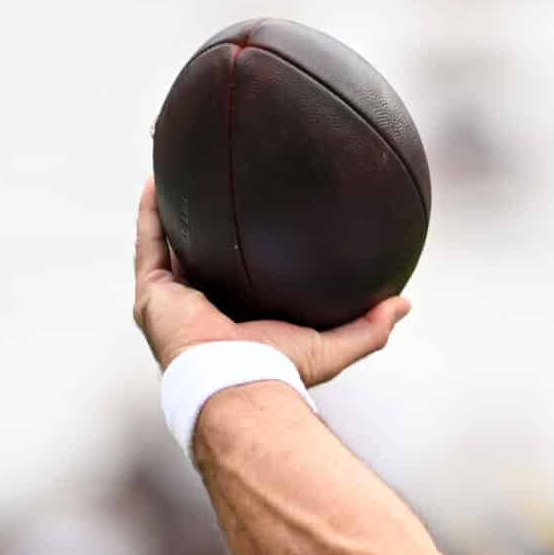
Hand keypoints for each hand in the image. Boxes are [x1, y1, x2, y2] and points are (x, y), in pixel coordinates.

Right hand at [130, 179, 408, 382]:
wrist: (237, 382)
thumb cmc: (282, 371)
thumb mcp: (334, 346)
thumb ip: (369, 327)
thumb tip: (404, 304)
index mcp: (238, 323)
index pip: (240, 283)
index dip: (244, 256)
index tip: (258, 226)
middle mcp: (201, 312)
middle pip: (200, 260)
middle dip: (203, 230)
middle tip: (216, 192)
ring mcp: (173, 303)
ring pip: (167, 246)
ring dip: (171, 211)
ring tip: (179, 172)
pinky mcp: (153, 294)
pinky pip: (149, 243)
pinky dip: (151, 212)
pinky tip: (158, 179)